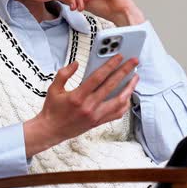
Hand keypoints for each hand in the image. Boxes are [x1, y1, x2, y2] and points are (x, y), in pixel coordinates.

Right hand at [23, 55, 138, 157]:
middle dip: (125, 71)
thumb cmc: (52, 109)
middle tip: (133, 62)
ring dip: (129, 88)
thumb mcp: (53, 88)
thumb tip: (76, 64)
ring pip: (119, 101)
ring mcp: (96, 116)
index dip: (110, 65)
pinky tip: (127, 95)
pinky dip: (125, 103)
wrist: (51, 130)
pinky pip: (117, 113)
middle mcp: (89, 107)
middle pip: (112, 86)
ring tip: (135, 78)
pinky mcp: (98, 122)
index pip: (98, 78)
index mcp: (78, 97)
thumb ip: (64, 74)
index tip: (119, 57)